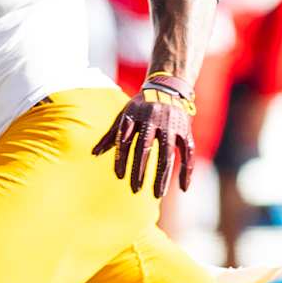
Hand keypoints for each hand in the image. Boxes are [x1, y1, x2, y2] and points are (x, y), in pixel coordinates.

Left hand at [92, 74, 196, 196]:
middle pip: (144, 149)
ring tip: (157, 195)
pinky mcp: (185, 131)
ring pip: (167, 155)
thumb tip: (93, 154)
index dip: (122, 159)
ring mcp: (171, 126)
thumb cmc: (141, 106)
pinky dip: (187, 171)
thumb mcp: (125, 115)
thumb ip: (111, 135)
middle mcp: (152, 120)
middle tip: (134, 190)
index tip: (119, 177)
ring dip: (162, 176)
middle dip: (139, 170)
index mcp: (135, 116)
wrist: (168, 87)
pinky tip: (183, 188)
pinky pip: (188, 154)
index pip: (125, 141)